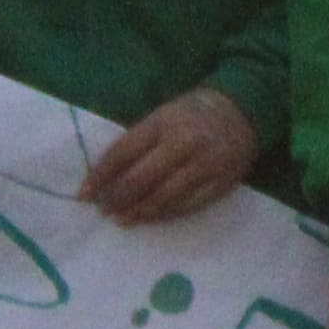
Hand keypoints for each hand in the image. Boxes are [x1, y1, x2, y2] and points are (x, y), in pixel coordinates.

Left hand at [80, 87, 262, 228]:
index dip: (100, 177)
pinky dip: (164, 214)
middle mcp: (184, 143)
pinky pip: (187, 205)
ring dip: (138, 211)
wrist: (245, 109)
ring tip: (121, 219)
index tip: (83, 195)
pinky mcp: (222, 182)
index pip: (123, 153)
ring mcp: (205, 164)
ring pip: (163, 197)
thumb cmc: (193, 114)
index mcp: (164, 122)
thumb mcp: (162, 116)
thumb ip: (136, 143)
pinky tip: (150, 217)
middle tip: (103, 210)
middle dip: (116, 198)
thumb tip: (104, 179)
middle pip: (141, 179)